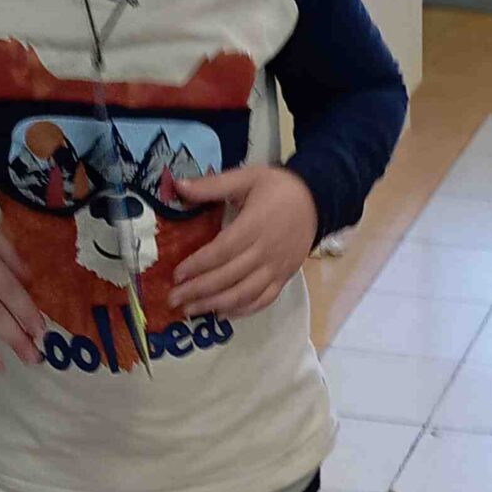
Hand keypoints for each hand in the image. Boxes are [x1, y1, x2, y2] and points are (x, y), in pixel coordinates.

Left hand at [169, 164, 318, 318]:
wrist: (317, 200)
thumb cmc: (278, 188)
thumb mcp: (246, 177)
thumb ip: (211, 185)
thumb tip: (177, 185)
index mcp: (254, 225)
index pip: (221, 251)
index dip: (198, 265)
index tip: (176, 275)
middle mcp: (265, 251)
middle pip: (228, 277)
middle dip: (198, 290)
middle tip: (173, 299)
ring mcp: (277, 268)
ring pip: (244, 293)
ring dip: (215, 304)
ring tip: (191, 310)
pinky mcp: (284, 277)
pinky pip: (263, 300)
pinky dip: (242, 310)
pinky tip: (221, 314)